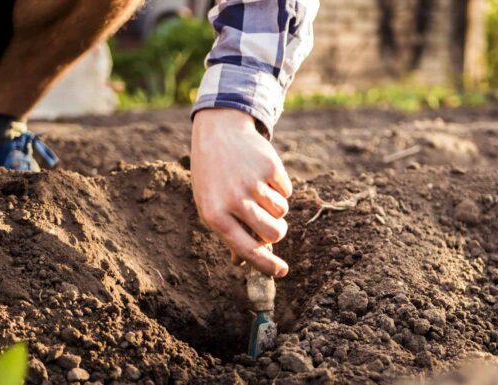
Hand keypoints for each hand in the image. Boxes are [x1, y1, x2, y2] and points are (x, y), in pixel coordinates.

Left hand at [191, 108, 290, 276]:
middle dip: (277, 232)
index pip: (247, 249)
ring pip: (282, 212)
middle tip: (272, 224)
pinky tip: (262, 174)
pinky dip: (279, 187)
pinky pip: (286, 191)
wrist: (219, 133)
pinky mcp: (270, 167)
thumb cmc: (213, 177)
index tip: (282, 271)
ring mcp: (253, 183)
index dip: (267, 265)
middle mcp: (234, 200)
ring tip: (259, 191)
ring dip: (276, 207)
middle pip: (273, 233)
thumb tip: (243, 262)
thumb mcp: (210, 205)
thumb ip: (228, 233)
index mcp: (215, 215)